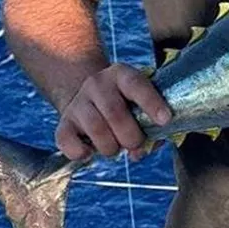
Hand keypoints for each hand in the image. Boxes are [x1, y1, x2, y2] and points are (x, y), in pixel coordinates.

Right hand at [56, 63, 171, 160]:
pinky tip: (90, 151)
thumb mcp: (140, 105)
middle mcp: (97, 84)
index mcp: (121, 75)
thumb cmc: (125, 107)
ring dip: (111, 147)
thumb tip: (142, 150)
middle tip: (135, 144)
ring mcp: (78, 102)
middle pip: (115, 112)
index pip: (136, 84)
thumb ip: (149, 125)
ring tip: (115, 147)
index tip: (165, 120)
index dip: (151, 103)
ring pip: (95, 128)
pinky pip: (68, 142)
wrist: (90, 101)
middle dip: (131, 137)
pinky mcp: (63, 123)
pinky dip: (81, 153)